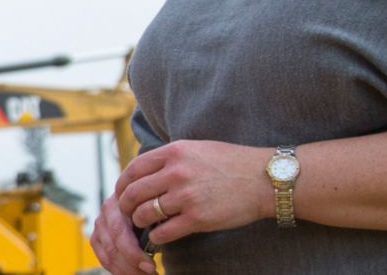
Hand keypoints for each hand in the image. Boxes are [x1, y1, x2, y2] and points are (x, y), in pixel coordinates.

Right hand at [89, 192, 155, 273]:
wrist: (147, 199)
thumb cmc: (157, 205)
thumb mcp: (159, 208)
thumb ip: (157, 222)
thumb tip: (161, 241)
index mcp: (122, 199)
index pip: (120, 233)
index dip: (134, 254)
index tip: (151, 267)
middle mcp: (107, 209)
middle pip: (113, 246)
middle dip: (132, 265)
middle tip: (151, 273)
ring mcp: (101, 223)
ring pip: (108, 255)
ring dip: (126, 271)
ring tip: (145, 274)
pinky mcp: (98, 237)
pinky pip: (104, 259)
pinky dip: (118, 270)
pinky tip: (133, 273)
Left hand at [111, 140, 273, 247]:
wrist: (264, 180)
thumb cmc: (232, 164)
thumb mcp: (197, 149)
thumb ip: (171, 158)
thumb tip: (145, 170)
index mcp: (174, 152)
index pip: (133, 168)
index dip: (122, 184)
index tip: (122, 193)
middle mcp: (176, 172)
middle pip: (133, 192)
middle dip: (125, 206)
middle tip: (127, 213)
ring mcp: (186, 196)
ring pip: (144, 213)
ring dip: (139, 222)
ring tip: (143, 224)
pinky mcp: (197, 218)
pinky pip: (163, 232)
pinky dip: (156, 237)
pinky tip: (159, 236)